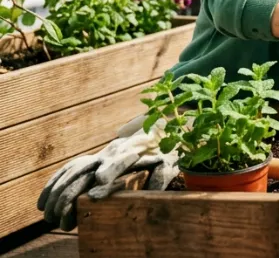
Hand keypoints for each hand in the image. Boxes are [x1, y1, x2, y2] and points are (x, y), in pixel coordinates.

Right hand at [37, 116, 178, 230]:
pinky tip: (43, 201)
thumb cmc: (165, 148)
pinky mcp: (93, 159)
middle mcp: (110, 151)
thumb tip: (153, 189)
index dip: (109, 169)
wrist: (157, 128)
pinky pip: (68, 171)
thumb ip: (163, 172)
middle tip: (60, 213)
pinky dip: (54, 185)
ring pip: (73, 171)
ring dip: (57, 192)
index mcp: (131, 149)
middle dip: (70, 191)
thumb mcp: (171, 160)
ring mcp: (99, 154)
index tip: (99, 181)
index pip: (118, 159)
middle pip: (86, 169)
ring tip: (47, 214)